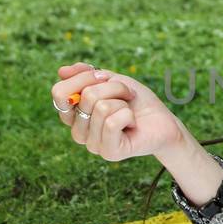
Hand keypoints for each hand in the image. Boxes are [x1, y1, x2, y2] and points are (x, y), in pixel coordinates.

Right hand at [50, 62, 182, 161]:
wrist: (163, 121)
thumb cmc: (136, 101)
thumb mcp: (111, 80)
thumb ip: (85, 76)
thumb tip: (62, 71)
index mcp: (74, 115)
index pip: (60, 93)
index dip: (83, 78)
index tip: (104, 77)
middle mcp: (79, 132)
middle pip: (85, 96)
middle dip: (113, 88)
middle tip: (126, 96)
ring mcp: (92, 144)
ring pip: (101, 107)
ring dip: (123, 102)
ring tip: (130, 111)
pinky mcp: (109, 152)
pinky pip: (112, 122)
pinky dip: (128, 115)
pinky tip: (132, 124)